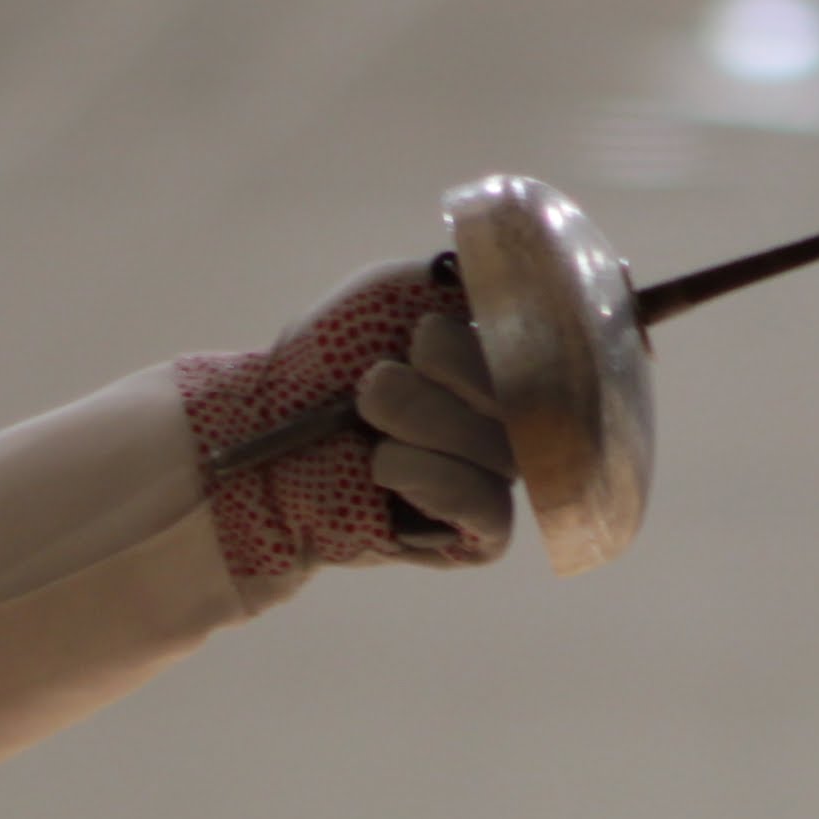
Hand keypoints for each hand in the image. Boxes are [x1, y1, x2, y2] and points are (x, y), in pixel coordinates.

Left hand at [182, 258, 518, 586]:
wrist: (269, 434)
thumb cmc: (328, 361)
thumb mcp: (389, 295)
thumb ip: (454, 282)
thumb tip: (509, 282)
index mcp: (504, 357)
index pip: (550, 347)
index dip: (492, 341)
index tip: (420, 336)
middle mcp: (516, 417)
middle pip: (533, 399)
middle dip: (449, 378)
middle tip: (376, 380)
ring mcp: (500, 476)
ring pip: (505, 451)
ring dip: (422, 423)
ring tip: (366, 419)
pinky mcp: (480, 536)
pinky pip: (489, 508)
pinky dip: (430, 479)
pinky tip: (381, 466)